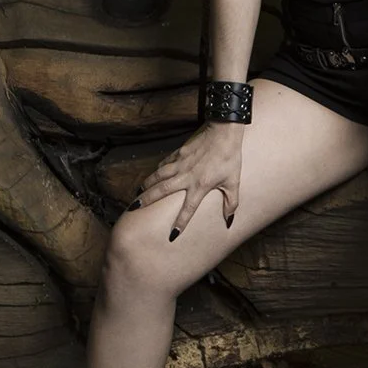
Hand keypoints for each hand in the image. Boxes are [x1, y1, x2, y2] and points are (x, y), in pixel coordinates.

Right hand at [134, 122, 246, 239]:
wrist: (223, 131)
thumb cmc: (230, 157)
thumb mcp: (233, 182)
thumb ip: (231, 202)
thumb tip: (229, 220)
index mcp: (200, 186)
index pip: (188, 209)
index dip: (180, 223)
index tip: (172, 236)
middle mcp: (186, 176)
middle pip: (162, 191)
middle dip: (146, 201)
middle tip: (133, 209)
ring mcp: (180, 164)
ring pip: (158, 177)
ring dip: (146, 186)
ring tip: (136, 194)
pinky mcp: (179, 153)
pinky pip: (164, 164)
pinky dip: (156, 171)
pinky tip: (152, 176)